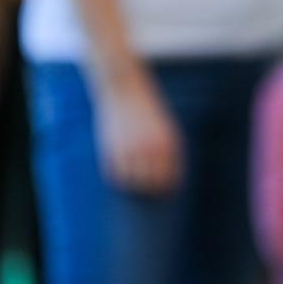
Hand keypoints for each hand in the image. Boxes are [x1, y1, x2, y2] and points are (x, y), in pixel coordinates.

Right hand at [95, 72, 182, 194]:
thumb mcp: (166, 129)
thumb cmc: (148, 111)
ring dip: (132, 187)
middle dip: (149, 192)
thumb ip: (170, 151)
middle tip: (146, 193)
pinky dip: (117, 179)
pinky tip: (119, 174)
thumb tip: (171, 179)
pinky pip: (114, 175)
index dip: (166, 191)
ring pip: (132, 184)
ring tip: (132, 183)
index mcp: (168, 144)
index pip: (170, 179)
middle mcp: (150, 148)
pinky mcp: (111, 147)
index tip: (162, 195)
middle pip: (151, 185)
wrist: (126, 88)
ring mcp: (130, 148)